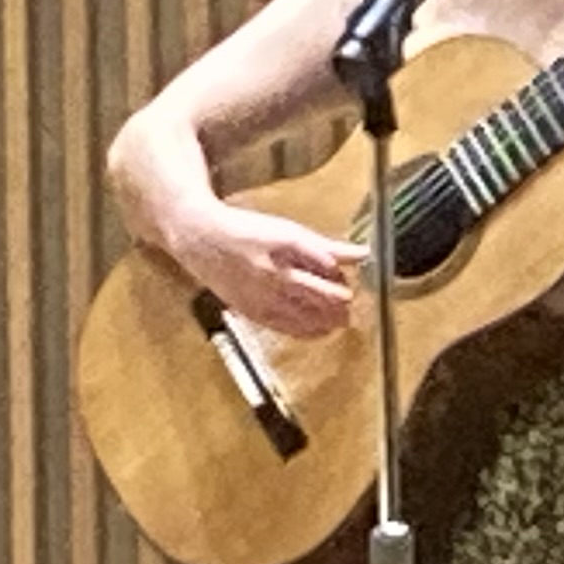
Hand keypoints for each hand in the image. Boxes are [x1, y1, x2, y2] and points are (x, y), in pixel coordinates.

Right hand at [171, 203, 362, 336]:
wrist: (200, 239)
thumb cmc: (247, 232)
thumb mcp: (288, 233)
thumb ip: (327, 247)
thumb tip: (363, 254)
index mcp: (283, 247)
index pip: (326, 267)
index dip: (342, 280)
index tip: (351, 284)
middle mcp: (272, 273)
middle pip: (316, 295)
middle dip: (338, 304)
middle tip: (350, 307)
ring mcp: (260, 295)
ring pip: (302, 315)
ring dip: (325, 320)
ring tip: (340, 321)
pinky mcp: (250, 311)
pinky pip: (284, 327)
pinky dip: (306, 330)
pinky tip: (319, 330)